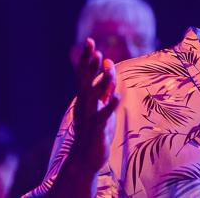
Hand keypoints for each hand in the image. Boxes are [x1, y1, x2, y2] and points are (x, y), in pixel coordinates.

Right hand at [70, 38, 119, 175]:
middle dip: (89, 66)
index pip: (83, 74)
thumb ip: (105, 84)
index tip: (90, 41)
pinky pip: (102, 117)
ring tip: (109, 69)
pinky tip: (117, 97)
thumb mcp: (102, 103)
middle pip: (84, 82)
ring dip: (101, 83)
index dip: (86, 59)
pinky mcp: (96, 131)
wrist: (86, 158)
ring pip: (93, 97)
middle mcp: (83, 105)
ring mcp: (88, 117)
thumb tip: (108, 62)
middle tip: (94, 49)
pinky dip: (109, 106)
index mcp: (84, 98)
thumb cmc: (96, 128)